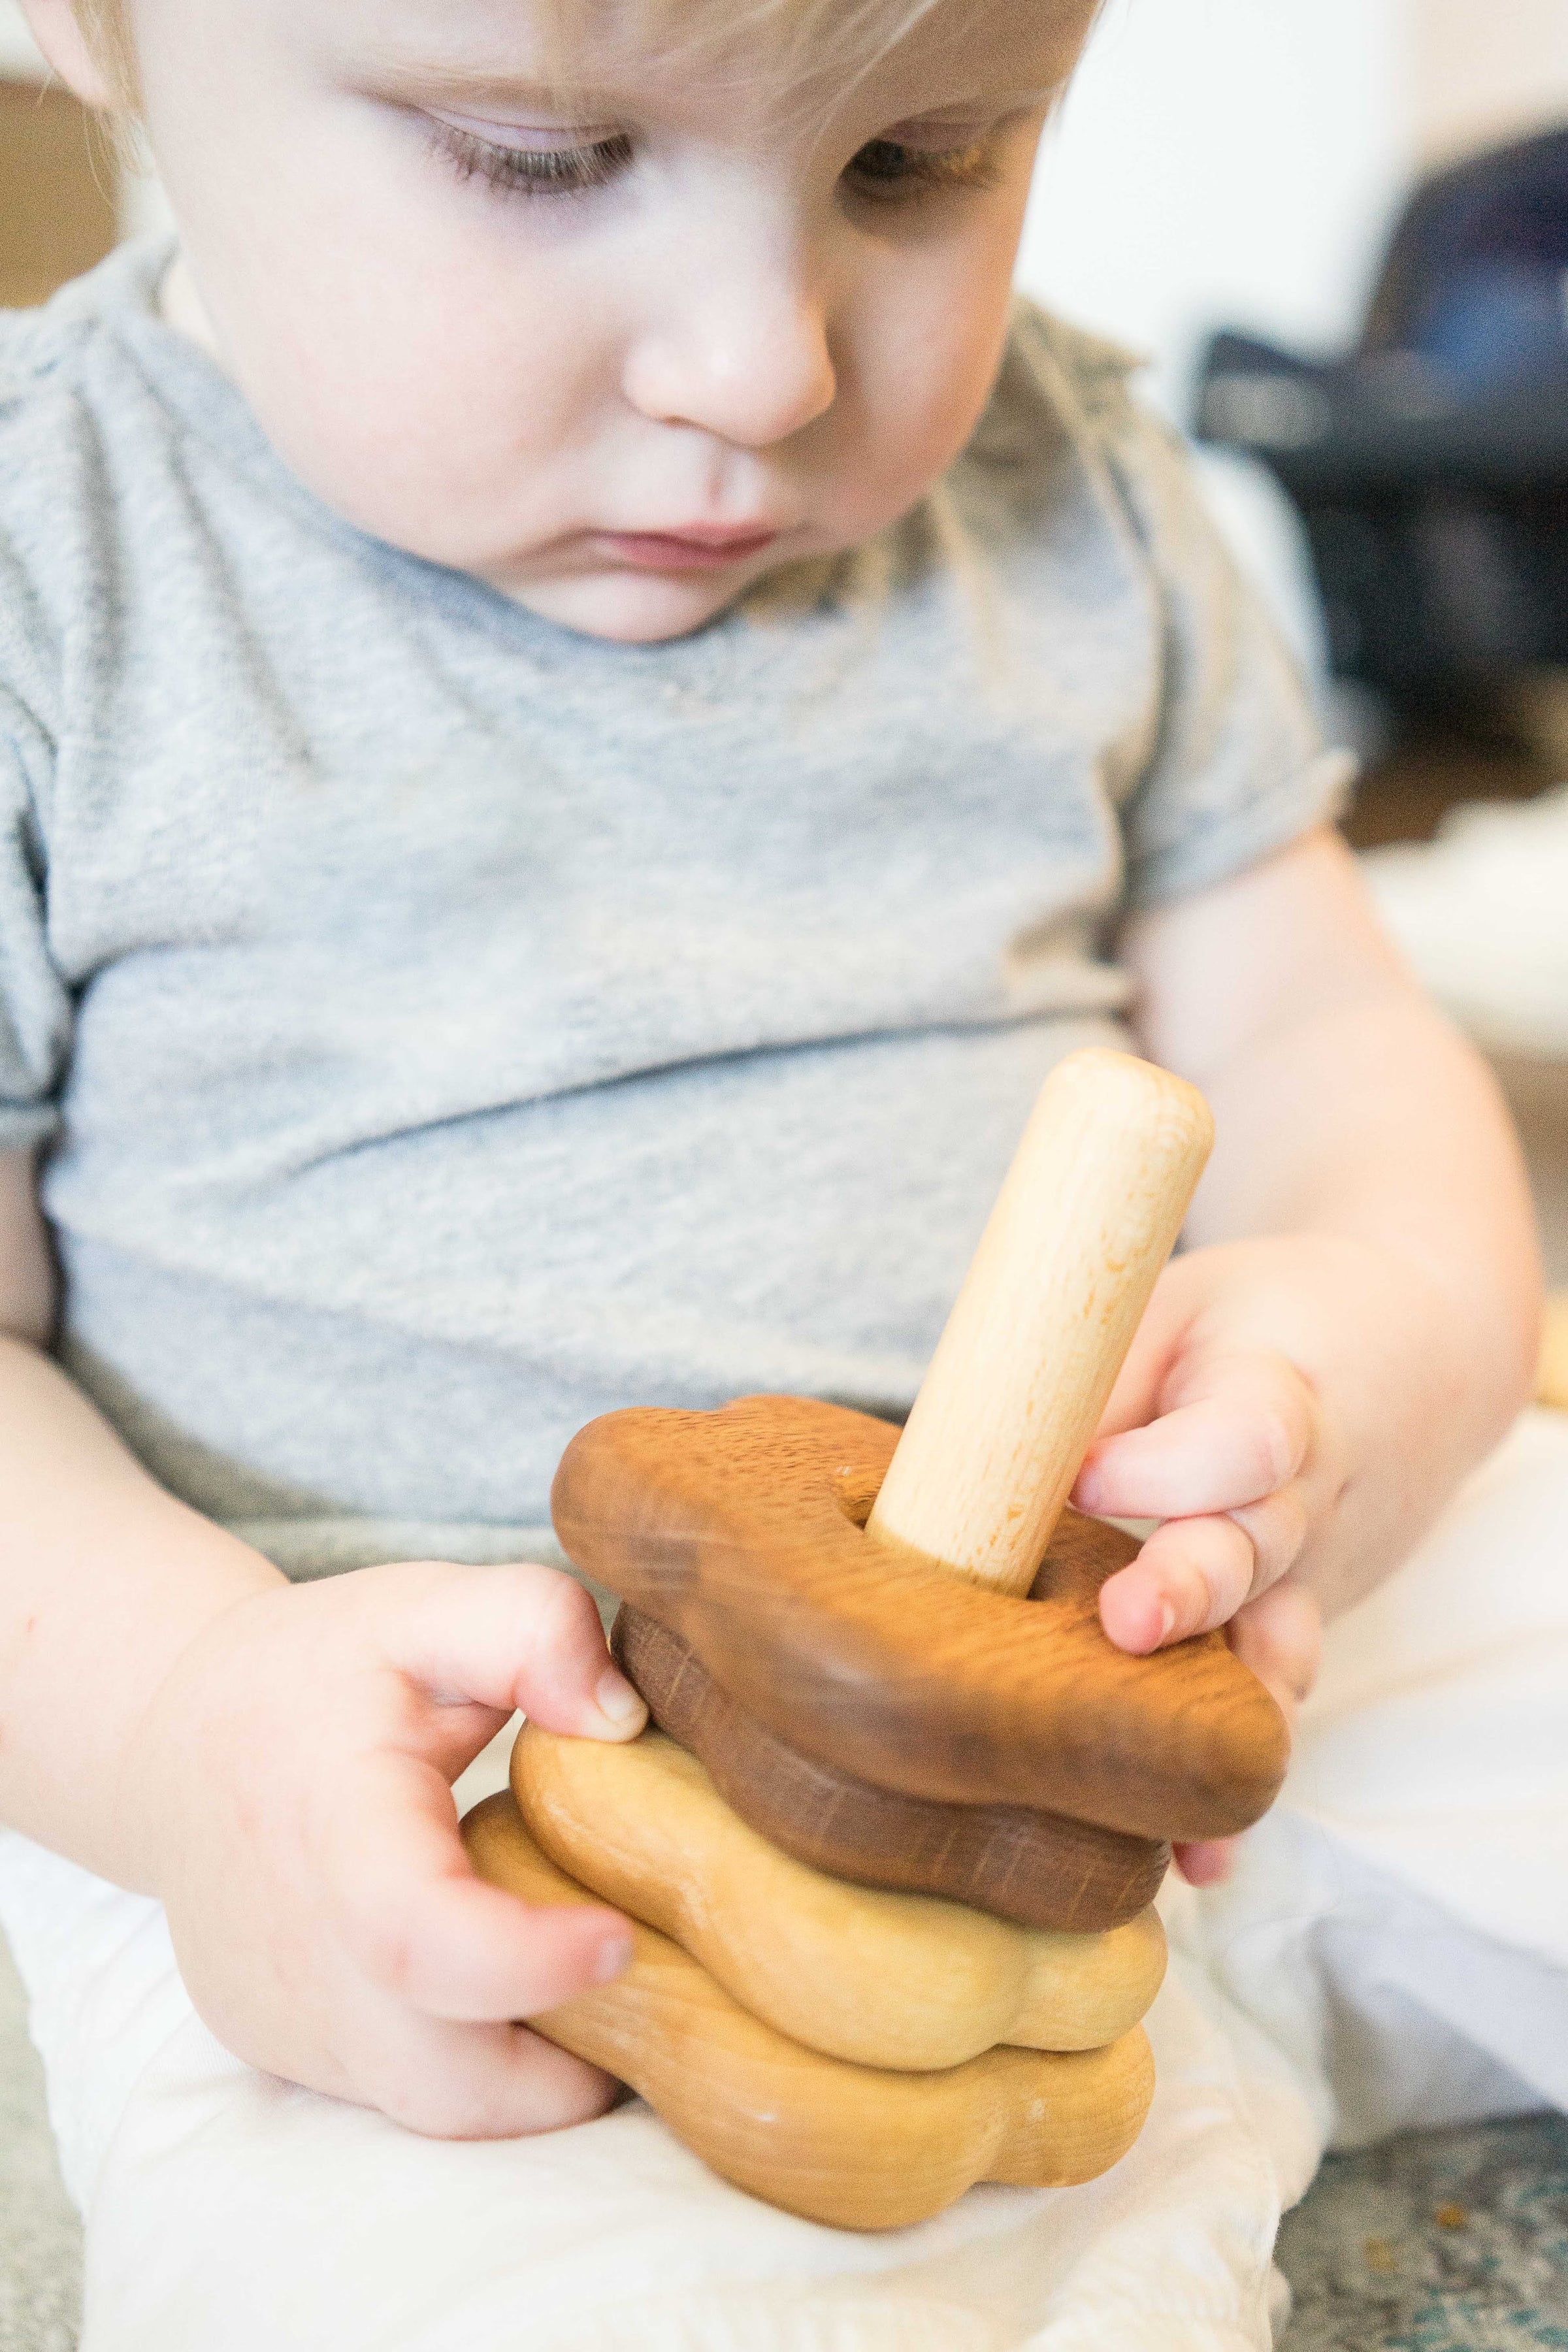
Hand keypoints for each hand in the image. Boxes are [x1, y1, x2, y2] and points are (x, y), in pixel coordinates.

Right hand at [118, 1559, 646, 2135]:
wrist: (179, 1742)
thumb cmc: (324, 1672)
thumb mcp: (426, 1610)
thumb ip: (531, 1629)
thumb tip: (620, 1719)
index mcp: (334, 1829)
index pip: (416, 1938)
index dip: (531, 1962)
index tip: (623, 1932)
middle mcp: (297, 1955)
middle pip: (446, 2078)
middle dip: (571, 2051)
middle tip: (629, 1953)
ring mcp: (286, 2023)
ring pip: (441, 2107)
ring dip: (535, 2061)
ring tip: (574, 1954)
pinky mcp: (290, 2056)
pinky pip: (408, 2093)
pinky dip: (480, 2056)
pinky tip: (508, 1967)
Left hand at [1073, 1240, 1341, 1882]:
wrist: (1398, 1358)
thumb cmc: (1245, 1330)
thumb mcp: (1169, 1310)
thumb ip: (1095, 1381)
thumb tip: (975, 1451)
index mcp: (1278, 1396)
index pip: (1245, 1436)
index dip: (1165, 1461)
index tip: (1089, 1472)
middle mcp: (1303, 1500)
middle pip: (1257, 1550)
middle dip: (1190, 1590)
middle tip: (1126, 1623)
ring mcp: (1306, 1578)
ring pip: (1272, 1652)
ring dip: (1216, 1719)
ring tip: (1164, 1800)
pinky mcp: (1290, 1631)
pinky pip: (1263, 1710)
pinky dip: (1228, 1784)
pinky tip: (1198, 1860)